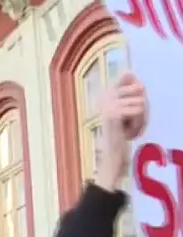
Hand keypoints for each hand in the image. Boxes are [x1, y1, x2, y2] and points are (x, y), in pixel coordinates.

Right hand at [96, 73, 147, 188]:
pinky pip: (137, 110)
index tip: (133, 105)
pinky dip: (137, 123)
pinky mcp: (112, 114)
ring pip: (141, 101)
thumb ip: (128, 89)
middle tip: (131, 122)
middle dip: (141, 107)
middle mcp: (103, 96)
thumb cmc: (119, 133)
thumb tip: (129, 73)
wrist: (111, 154)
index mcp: (105, 92)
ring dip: (140, 117)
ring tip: (129, 129)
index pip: (128, 77)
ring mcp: (107, 105)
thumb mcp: (126, 108)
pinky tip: (128, 132)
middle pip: (139, 89)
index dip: (136, 90)